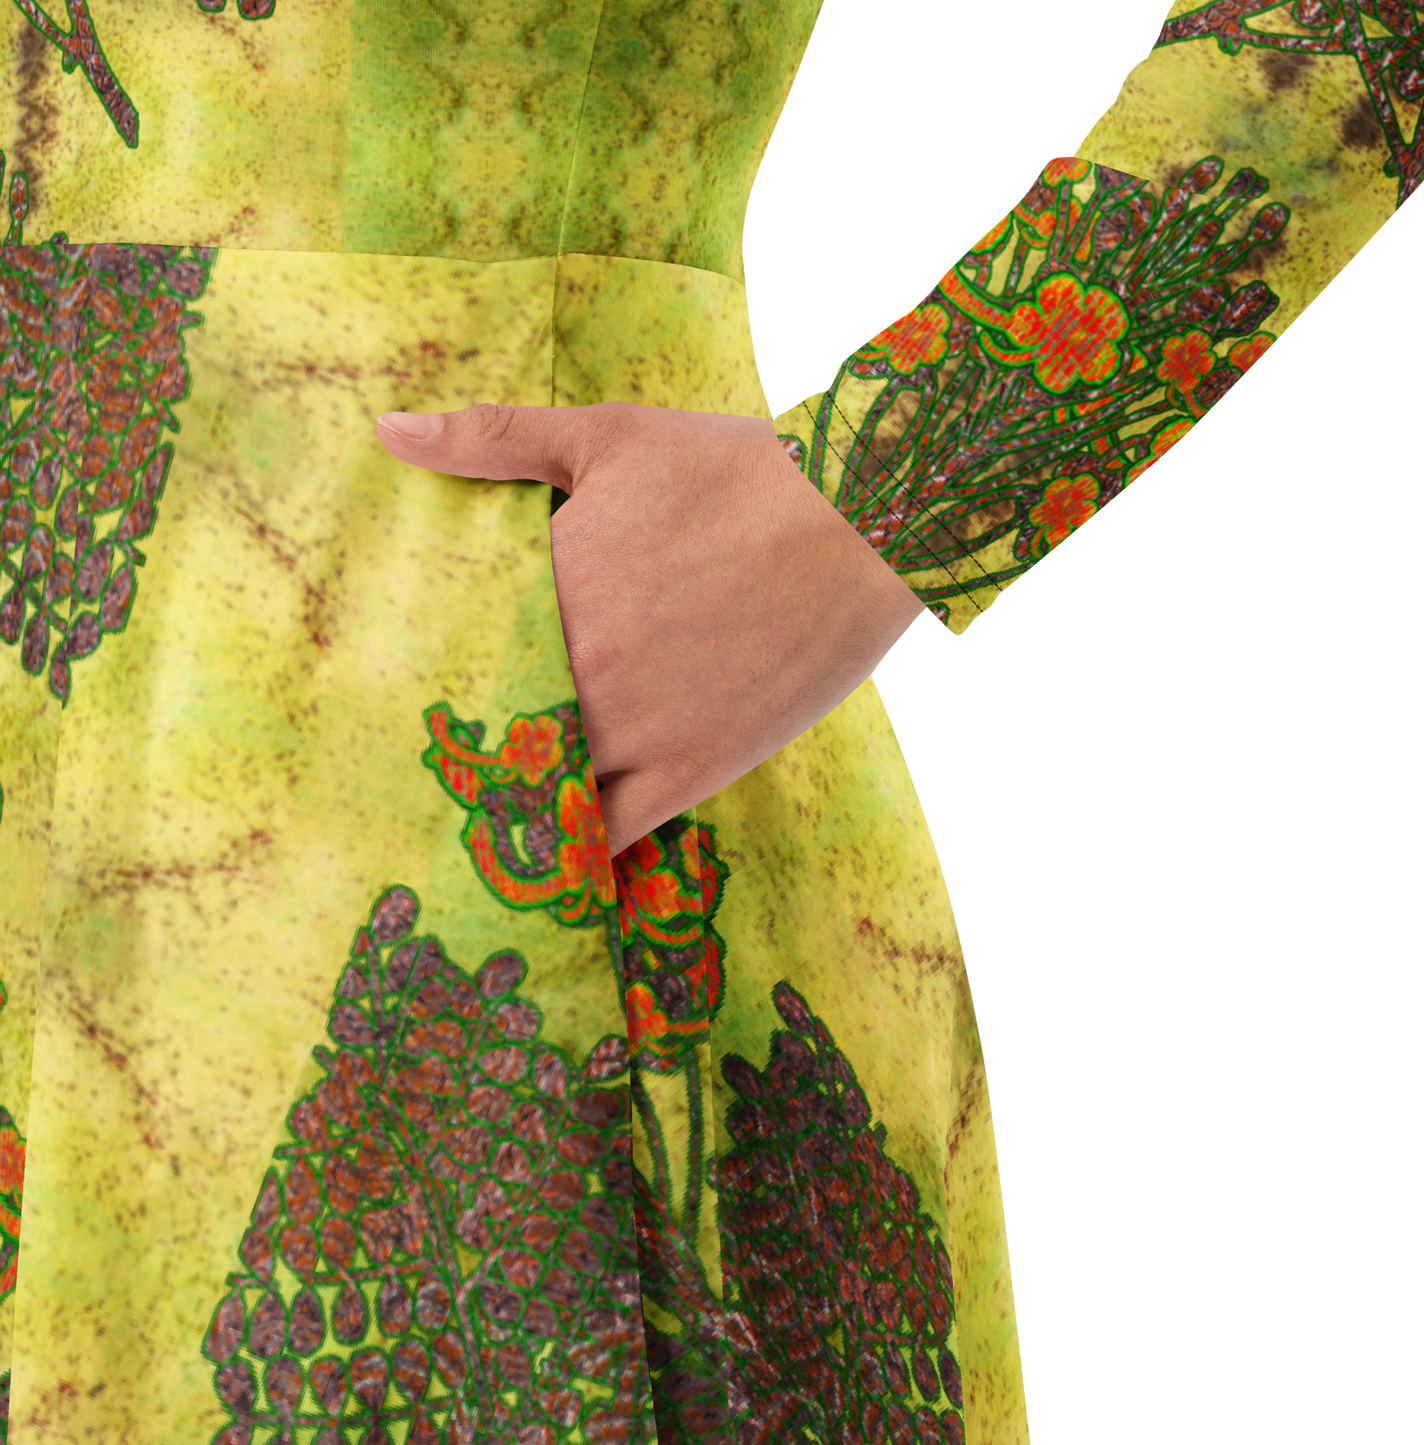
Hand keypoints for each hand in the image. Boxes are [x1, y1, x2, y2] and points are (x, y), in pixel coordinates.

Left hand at [375, 400, 925, 855]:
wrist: (859, 523)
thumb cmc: (738, 472)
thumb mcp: (610, 436)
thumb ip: (496, 439)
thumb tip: (391, 432)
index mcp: (546, 593)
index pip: (456, 659)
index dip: (434, 687)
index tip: (418, 704)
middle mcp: (577, 672)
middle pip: (491, 738)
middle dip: (469, 756)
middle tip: (445, 774)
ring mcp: (633, 730)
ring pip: (541, 797)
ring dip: (516, 810)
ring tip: (489, 827)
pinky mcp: (692, 769)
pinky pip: (610, 836)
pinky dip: (578, 855)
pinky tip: (557, 866)